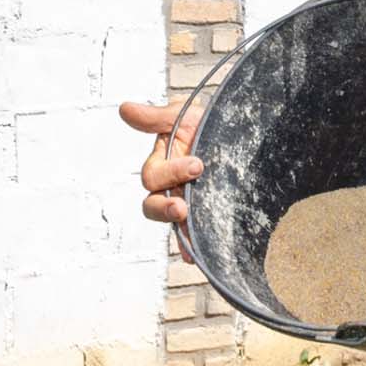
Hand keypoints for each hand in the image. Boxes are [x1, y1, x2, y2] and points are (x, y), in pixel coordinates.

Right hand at [122, 99, 203, 250]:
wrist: (241, 133)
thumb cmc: (206, 121)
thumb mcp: (182, 116)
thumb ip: (155, 118)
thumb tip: (124, 109)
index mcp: (162, 164)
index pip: (153, 177)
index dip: (170, 173)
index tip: (197, 165)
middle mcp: (171, 186)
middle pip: (153, 206)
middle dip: (165, 209)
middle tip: (183, 207)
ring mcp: (188, 201)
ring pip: (172, 223)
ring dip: (178, 231)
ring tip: (191, 238)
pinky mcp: (205, 214)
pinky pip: (192, 234)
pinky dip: (191, 246)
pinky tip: (194, 256)